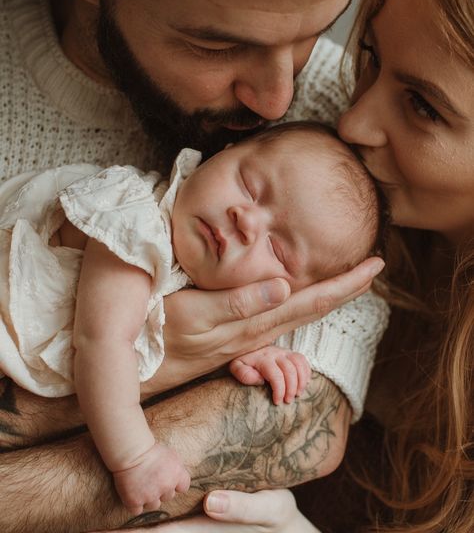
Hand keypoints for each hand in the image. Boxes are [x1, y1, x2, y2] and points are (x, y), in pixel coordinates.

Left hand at [96, 489, 318, 531]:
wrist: (286, 525)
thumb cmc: (279, 519)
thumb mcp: (269, 508)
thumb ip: (241, 507)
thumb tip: (210, 502)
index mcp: (206, 529)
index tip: (103, 532)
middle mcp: (197, 527)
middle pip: (154, 532)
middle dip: (124, 531)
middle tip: (88, 527)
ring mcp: (199, 523)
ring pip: (160, 526)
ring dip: (135, 523)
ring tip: (101, 520)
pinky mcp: (206, 514)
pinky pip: (174, 516)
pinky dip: (154, 514)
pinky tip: (144, 503)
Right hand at [113, 443, 189, 515]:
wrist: (130, 451)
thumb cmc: (149, 449)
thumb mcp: (170, 454)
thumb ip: (177, 468)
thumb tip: (177, 478)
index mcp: (177, 474)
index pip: (183, 487)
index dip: (175, 484)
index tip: (168, 479)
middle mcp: (166, 487)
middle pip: (168, 496)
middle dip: (161, 490)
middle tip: (150, 478)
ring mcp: (150, 496)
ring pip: (153, 505)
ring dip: (148, 498)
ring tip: (140, 484)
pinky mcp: (135, 501)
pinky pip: (137, 510)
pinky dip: (134, 504)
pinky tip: (132, 492)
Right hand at [147, 257, 383, 391]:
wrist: (138, 369)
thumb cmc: (159, 337)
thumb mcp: (194, 316)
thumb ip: (237, 303)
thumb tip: (283, 285)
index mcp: (253, 323)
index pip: (310, 302)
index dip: (344, 285)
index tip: (376, 266)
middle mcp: (257, 331)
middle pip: (312, 307)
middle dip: (345, 288)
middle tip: (374, 267)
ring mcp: (246, 335)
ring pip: (297, 313)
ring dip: (325, 296)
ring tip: (346, 279)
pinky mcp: (233, 334)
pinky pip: (277, 317)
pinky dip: (298, 303)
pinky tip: (297, 296)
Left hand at [230, 346, 310, 404]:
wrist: (248, 347)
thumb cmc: (243, 361)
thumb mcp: (236, 367)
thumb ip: (243, 373)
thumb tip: (259, 380)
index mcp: (262, 358)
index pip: (276, 375)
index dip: (279, 390)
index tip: (277, 402)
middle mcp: (275, 353)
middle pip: (290, 370)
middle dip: (291, 388)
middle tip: (288, 401)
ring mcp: (284, 352)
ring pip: (299, 364)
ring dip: (301, 381)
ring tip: (298, 394)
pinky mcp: (290, 353)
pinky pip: (303, 360)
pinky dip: (306, 372)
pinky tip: (304, 384)